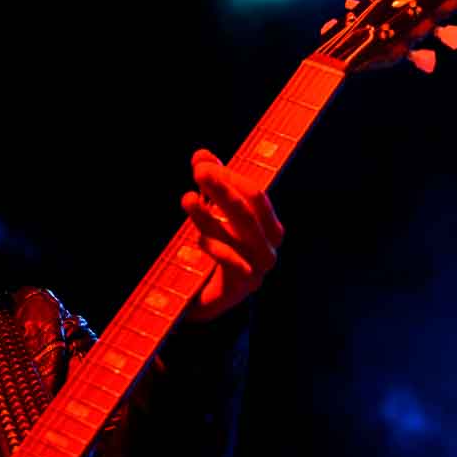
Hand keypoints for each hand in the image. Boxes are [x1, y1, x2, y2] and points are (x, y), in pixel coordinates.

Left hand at [181, 148, 283, 322]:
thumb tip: (202, 155)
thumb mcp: (213, 215)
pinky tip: (197, 239)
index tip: (202, 163)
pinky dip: (215, 246)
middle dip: (223, 188)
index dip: (230, 176)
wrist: (209, 300)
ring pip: (238, 233)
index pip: (255, 194)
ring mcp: (259, 268)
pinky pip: (231, 261)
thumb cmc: (216, 253)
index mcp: (268, 226)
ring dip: (211, 214)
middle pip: (249, 210)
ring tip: (187, 199)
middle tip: (199, 172)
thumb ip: (211, 186)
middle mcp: (269, 246)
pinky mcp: (243, 286)